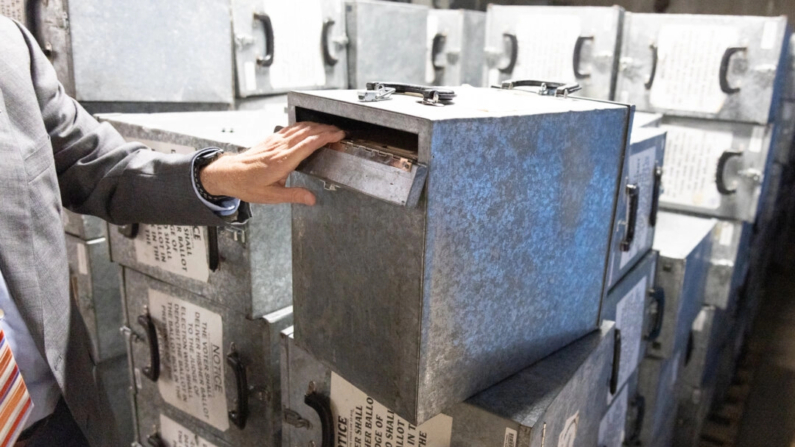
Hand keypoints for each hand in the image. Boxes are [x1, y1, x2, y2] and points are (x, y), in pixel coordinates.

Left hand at [199, 122, 344, 205]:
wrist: (228, 174)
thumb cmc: (247, 185)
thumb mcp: (272, 196)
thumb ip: (294, 196)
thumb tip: (312, 199)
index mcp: (283, 161)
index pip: (309, 143)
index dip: (326, 137)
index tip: (338, 135)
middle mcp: (280, 148)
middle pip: (307, 132)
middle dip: (326, 129)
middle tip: (339, 131)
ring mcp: (275, 141)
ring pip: (299, 128)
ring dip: (316, 126)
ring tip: (328, 128)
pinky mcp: (271, 139)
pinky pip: (290, 128)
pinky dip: (303, 126)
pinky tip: (308, 127)